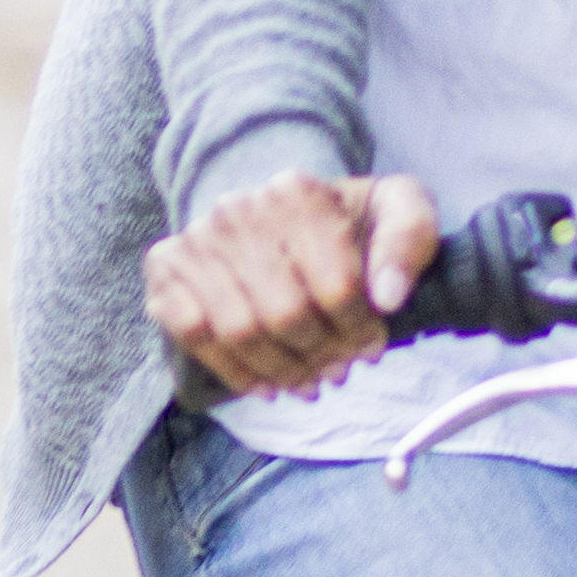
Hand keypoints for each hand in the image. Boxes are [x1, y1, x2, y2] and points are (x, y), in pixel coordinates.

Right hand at [146, 170, 443, 397]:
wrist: (279, 212)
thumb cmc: (344, 222)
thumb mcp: (397, 211)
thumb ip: (411, 239)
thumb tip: (388, 298)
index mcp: (298, 193)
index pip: (336, 284)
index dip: (359, 331)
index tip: (372, 348)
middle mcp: (238, 210)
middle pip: (285, 314)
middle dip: (320, 356)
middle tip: (338, 371)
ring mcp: (196, 238)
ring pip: (238, 329)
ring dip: (280, 370)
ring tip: (307, 382)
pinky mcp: (166, 267)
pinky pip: (192, 332)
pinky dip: (231, 369)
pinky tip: (265, 384)